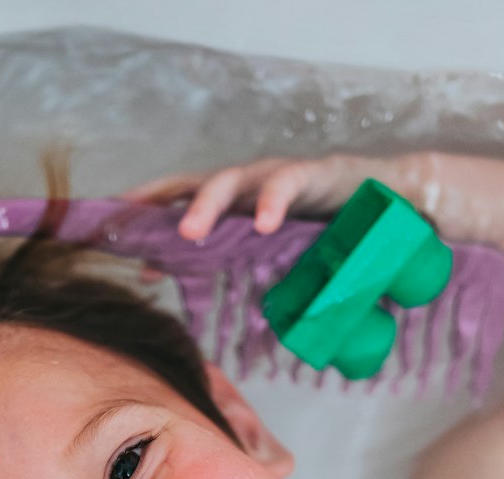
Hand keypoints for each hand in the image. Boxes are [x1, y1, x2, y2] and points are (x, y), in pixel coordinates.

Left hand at [125, 153, 416, 241]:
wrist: (397, 211)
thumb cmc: (329, 238)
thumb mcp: (268, 260)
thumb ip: (224, 269)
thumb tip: (157, 281)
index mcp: (236, 205)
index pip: (179, 199)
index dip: (144, 211)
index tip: (106, 228)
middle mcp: (253, 184)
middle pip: (197, 187)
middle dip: (163, 209)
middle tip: (138, 237)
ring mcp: (283, 176)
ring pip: (236, 180)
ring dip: (208, 203)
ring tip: (189, 231)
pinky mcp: (319, 173)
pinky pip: (290, 183)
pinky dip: (273, 203)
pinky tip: (262, 223)